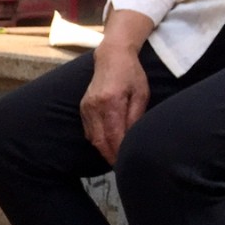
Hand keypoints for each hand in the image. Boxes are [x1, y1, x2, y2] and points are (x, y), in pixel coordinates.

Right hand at [79, 9, 154, 163]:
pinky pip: (89, 131)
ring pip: (92, 138)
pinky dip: (97, 141)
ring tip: (116, 159)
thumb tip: (133, 138)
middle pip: (100, 141)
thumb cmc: (131, 74)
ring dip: (104, 151)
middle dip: (111, 156)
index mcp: (111, 102)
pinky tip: (107, 146)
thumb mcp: (141, 94)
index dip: (120, 152)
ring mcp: (86, 107)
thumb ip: (136, 117)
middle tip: (122, 167)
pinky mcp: (83, 108)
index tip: (127, 163)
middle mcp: (95, 106)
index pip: (114, 135)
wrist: (111, 57)